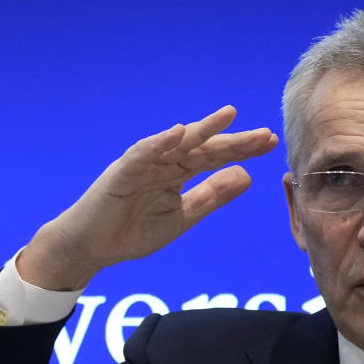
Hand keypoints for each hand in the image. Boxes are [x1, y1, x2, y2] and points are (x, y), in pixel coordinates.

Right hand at [19, 105, 278, 289]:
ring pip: (177, 144)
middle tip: (265, 135)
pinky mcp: (122, 172)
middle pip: (204, 148)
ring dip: (202, 129)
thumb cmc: (132, 231)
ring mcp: (143, 164)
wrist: (92, 247)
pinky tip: (179, 132)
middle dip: (234, 141)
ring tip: (229, 115)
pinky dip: (159, 142)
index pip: (216, 158)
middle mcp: (164, 163)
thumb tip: (247, 176)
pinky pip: (142, 153)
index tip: (271, 143)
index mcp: (179, 174)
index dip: (242, 150)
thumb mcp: (183, 216)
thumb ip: (211, 196)